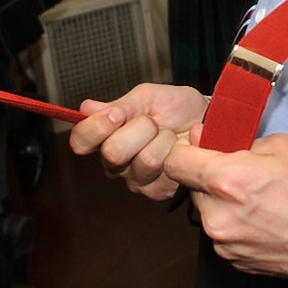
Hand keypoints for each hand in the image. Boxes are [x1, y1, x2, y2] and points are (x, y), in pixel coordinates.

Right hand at [68, 83, 207, 199]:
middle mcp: (114, 161)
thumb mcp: (147, 96)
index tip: (118, 113)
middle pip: (112, 153)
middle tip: (153, 121)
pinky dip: (174, 152)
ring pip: (142, 161)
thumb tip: (87, 109)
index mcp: (105, 135)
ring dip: (161, 140)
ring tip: (169, 134)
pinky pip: (162, 169)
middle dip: (139, 129)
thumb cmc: (176, 107)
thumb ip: (119, 105)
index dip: (96, 127)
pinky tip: (178, 149)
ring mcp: (134, 178)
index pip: (81, 140)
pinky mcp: (155, 191)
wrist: (207, 121)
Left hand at [166, 133, 287, 283]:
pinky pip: (224, 236)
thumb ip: (234, 141)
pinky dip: (236, 225)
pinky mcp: (238, 264)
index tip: (200, 146)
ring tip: (258, 198)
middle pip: (191, 189)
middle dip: (209, 177)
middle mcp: (218, 218)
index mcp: (226, 182)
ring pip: (208, 214)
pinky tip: (265, 219)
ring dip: (222, 203)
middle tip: (241, 171)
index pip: (174, 162)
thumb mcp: (282, 145)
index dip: (186, 150)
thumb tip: (203, 138)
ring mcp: (227, 246)